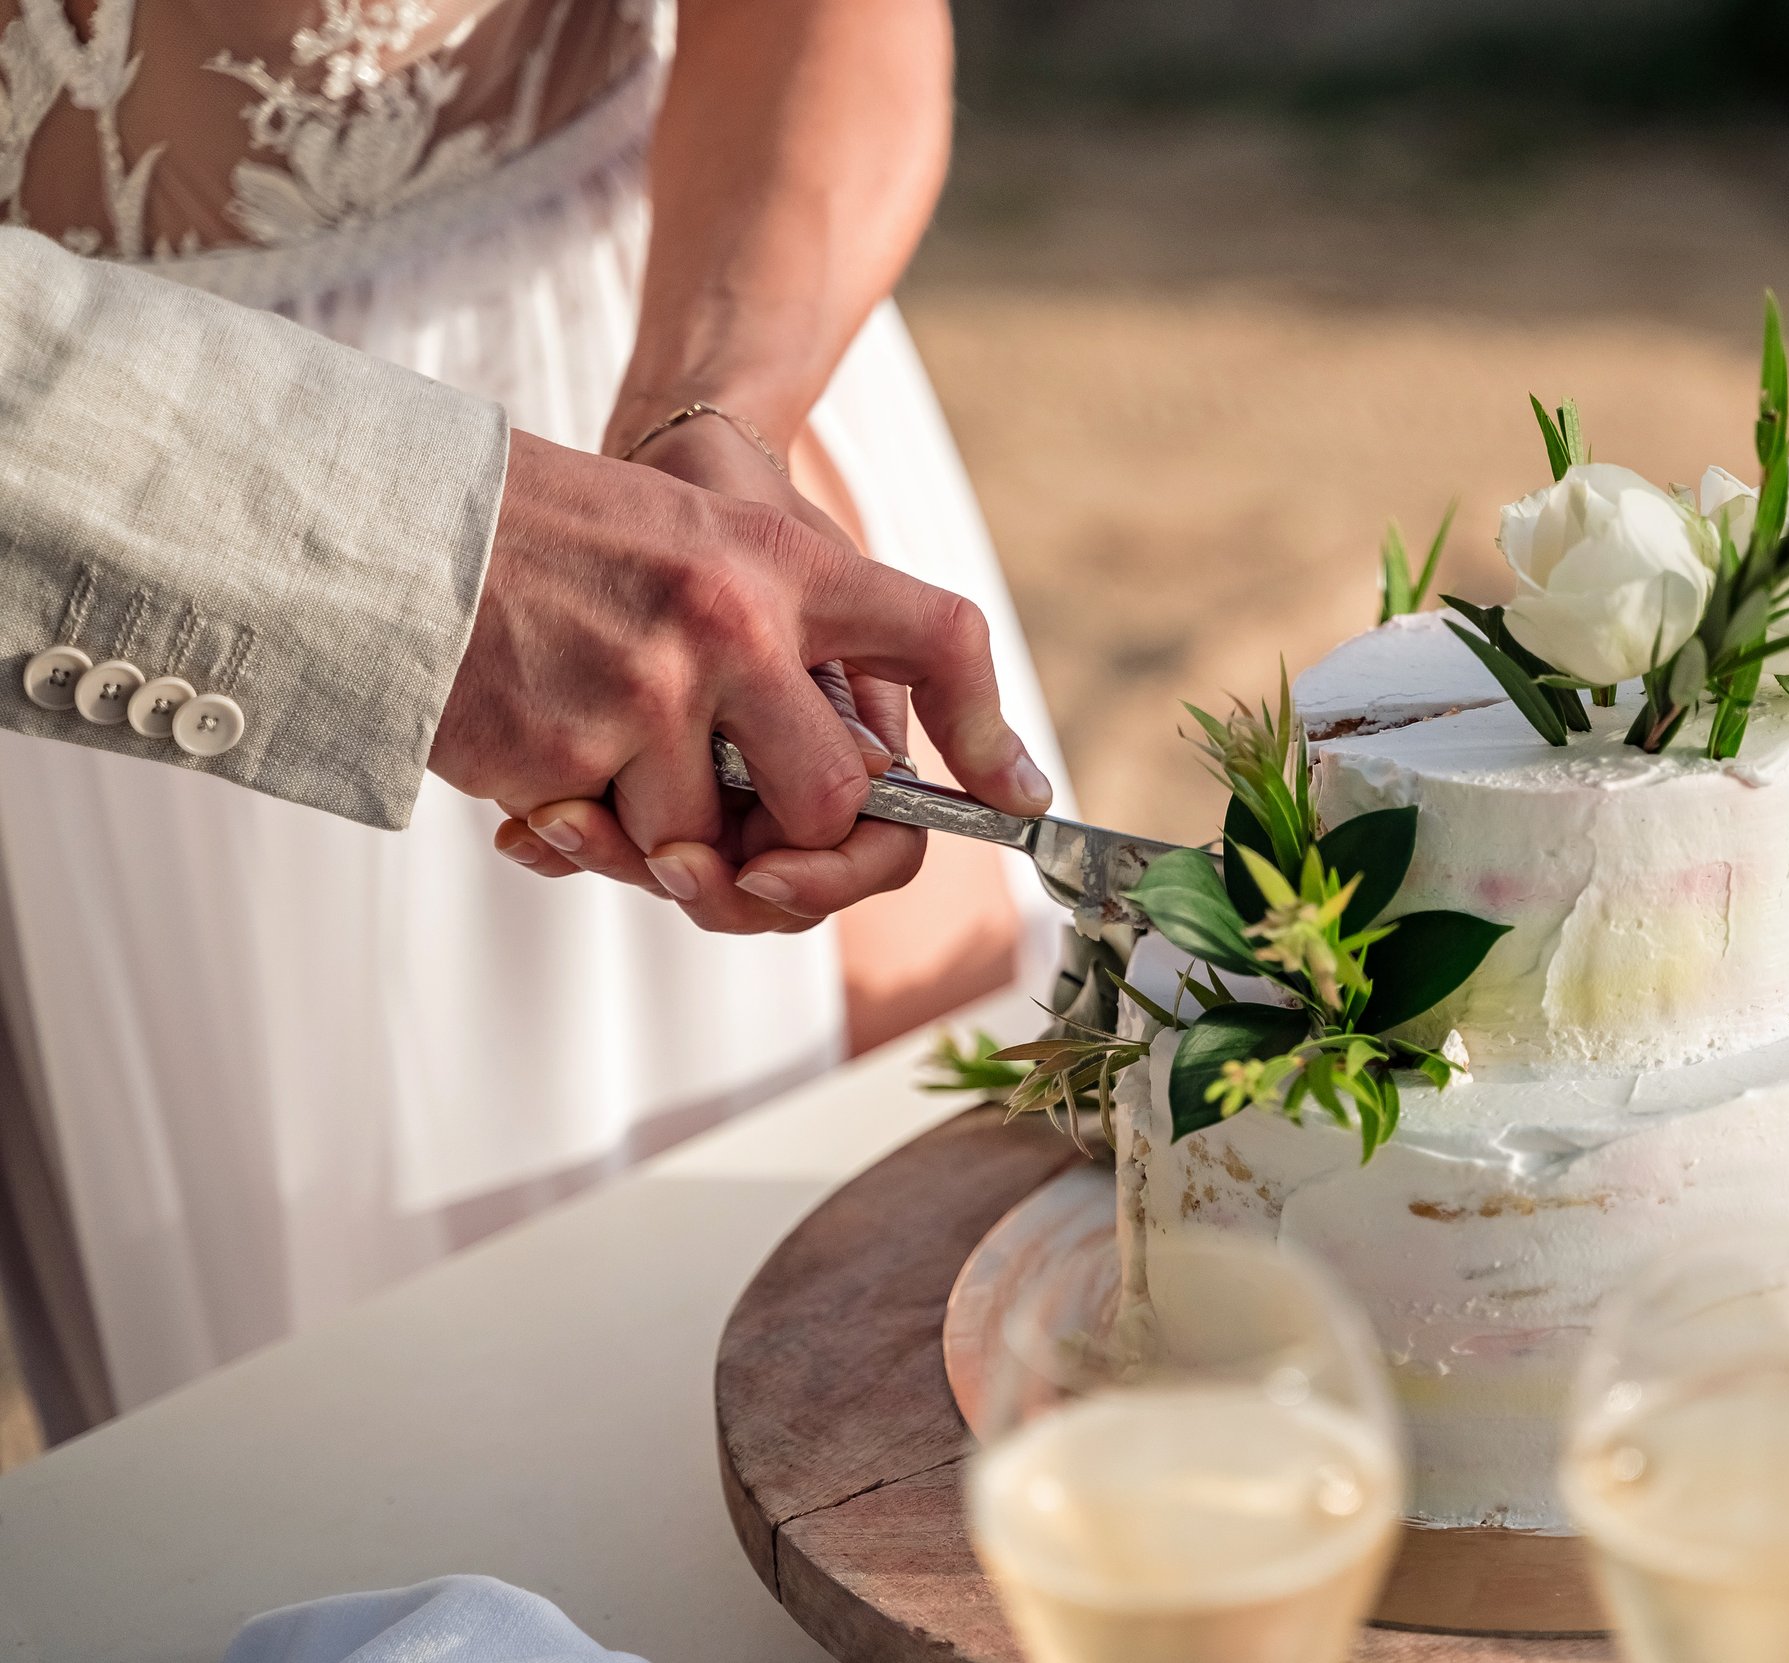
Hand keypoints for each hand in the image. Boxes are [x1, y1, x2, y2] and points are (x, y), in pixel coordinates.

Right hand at [443, 429, 1050, 930]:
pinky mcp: (564, 747)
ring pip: (704, 850)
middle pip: (834, 803)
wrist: (401, 513)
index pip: (935, 635)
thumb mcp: (699, 543)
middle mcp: (735, 622)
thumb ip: (786, 642)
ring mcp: (650, 690)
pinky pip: (603, 848)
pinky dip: (570, 833)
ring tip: (596, 767)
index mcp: (782, 563)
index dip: (988, 727)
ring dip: (650, 838)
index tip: (1013, 800)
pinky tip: (535, 777)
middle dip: (793, 850)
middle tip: (744, 842)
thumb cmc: (561, 538)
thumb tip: (875, 789)